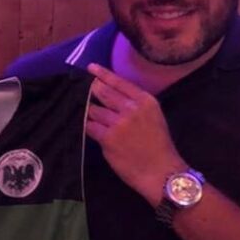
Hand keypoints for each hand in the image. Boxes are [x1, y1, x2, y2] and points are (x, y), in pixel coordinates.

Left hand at [86, 63, 185, 205]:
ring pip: (93, 110)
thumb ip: (134, 105)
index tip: (90, 68)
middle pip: (102, 92)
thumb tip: (111, 98)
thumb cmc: (158, 146)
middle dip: (90, 90)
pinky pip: (89, 127)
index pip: (119, 82)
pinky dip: (84, 125)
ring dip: (85, 110)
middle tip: (79, 88)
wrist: (161, 171)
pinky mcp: (108, 138)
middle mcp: (131, 108)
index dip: (102, 74)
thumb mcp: (153, 117)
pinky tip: (79, 124)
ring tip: (79, 109)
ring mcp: (118, 122)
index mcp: (145, 100)